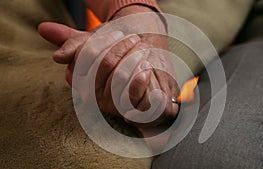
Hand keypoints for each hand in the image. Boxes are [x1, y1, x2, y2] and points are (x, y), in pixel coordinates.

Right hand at [38, 5, 178, 128]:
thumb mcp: (97, 47)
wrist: (145, 77)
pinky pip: (132, 93)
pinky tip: (146, 68)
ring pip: (120, 76)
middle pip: (105, 62)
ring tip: (143, 51)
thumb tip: (43, 29)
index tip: (119, 33)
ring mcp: (109, 105)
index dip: (104, 40)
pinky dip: (141, 76)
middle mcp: (91, 94)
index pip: (86, 54)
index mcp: (79, 78)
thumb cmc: (119, 59)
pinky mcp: (128, 112)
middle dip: (122, 47)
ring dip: (135, 58)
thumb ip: (72, 41)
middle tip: (135, 39)